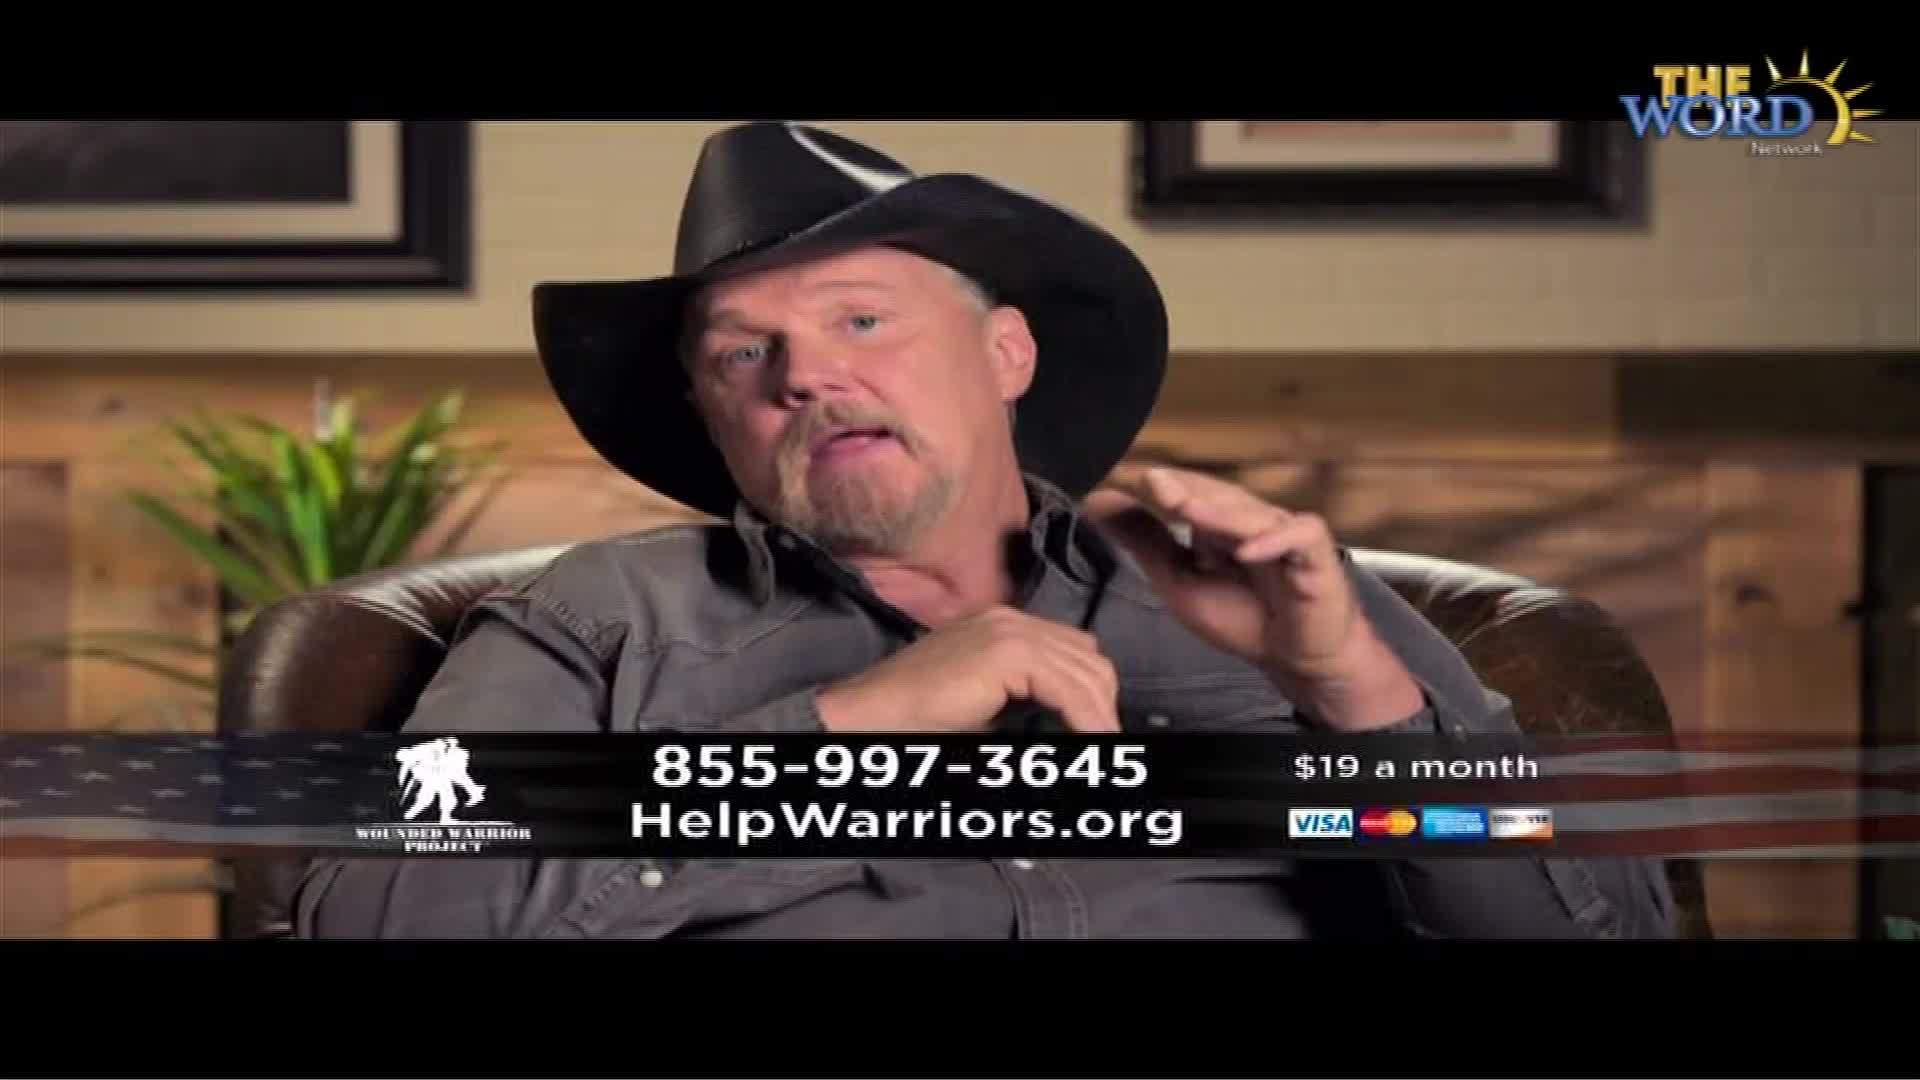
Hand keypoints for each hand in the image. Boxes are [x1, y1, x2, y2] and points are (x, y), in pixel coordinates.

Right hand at [816, 606, 1118, 733]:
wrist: (874, 714)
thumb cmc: (916, 718)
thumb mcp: (985, 705)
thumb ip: (1023, 700)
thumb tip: (1066, 721)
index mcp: (1002, 626)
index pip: (1072, 650)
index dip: (1091, 690)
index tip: (1099, 729)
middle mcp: (1010, 619)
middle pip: (1088, 657)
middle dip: (1102, 701)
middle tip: (1105, 742)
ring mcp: (1009, 631)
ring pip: (1085, 672)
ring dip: (1100, 714)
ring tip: (1104, 749)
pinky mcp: (1007, 652)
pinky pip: (1068, 688)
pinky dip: (1087, 719)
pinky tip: (1093, 741)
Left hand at [1084, 467, 1421, 730]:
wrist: (1298, 658)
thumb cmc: (1243, 618)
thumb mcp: (1179, 583)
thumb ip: (1145, 543)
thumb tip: (1098, 501)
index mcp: (1215, 520)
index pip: (1183, 490)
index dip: (1153, 485)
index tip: (1115, 476)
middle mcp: (1248, 517)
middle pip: (1215, 494)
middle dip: (1181, 488)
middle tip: (1146, 480)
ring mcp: (1284, 529)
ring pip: (1250, 512)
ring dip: (1217, 510)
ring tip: (1182, 505)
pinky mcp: (1316, 551)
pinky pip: (1297, 536)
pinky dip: (1272, 541)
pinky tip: (1246, 548)